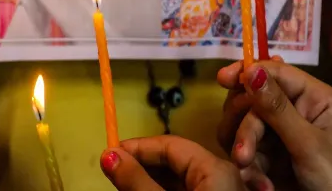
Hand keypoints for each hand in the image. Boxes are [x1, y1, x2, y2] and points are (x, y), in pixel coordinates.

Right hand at [100, 135, 243, 190]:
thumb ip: (136, 182)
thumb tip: (107, 155)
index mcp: (217, 169)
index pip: (170, 144)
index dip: (137, 148)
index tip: (108, 156)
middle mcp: (224, 178)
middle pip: (176, 162)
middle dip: (143, 166)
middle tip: (114, 174)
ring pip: (181, 181)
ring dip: (151, 181)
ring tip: (126, 186)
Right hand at [217, 60, 331, 190]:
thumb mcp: (308, 144)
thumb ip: (277, 107)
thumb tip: (251, 68)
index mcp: (314, 98)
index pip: (276, 71)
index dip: (247, 71)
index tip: (222, 79)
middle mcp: (296, 110)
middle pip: (253, 100)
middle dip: (246, 128)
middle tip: (243, 154)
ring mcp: (280, 132)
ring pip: (243, 125)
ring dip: (244, 151)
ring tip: (249, 172)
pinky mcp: (269, 155)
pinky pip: (244, 150)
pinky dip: (248, 169)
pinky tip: (261, 185)